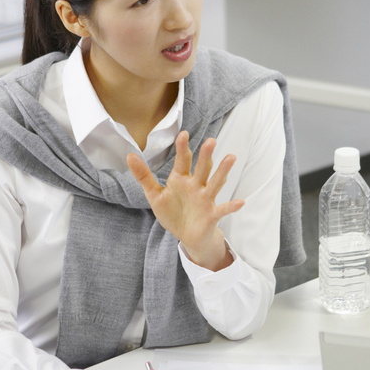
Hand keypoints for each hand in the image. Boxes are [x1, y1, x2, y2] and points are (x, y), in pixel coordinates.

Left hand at [127, 131, 241, 270]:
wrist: (186, 236)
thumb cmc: (173, 212)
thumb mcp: (155, 195)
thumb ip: (144, 176)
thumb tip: (129, 155)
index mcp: (181, 179)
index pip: (183, 161)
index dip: (183, 148)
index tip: (183, 134)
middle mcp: (196, 186)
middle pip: (202, 168)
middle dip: (206, 155)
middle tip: (211, 140)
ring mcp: (205, 199)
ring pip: (215, 183)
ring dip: (223, 172)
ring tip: (231, 158)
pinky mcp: (212, 214)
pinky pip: (222, 209)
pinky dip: (231, 206)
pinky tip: (240, 202)